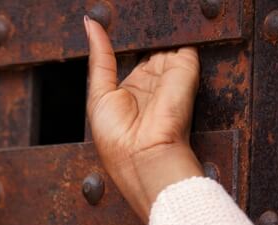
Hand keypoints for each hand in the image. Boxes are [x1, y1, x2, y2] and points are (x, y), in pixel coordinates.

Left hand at [84, 16, 203, 223]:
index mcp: (129, 92)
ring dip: (157, 31)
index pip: (131, 61)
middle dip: (142, 35)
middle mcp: (152, 84)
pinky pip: (184, 42)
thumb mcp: (98, 93)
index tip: (113, 22)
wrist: (145, 156)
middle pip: (149, 50)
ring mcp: (170, 76)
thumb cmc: (117, 139)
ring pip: (166, 43)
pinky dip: (177, 29)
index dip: (124, 43)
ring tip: (147, 12)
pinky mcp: (186, 71)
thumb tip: (91, 24)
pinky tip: (166, 17)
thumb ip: (100, 57)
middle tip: (134, 15)